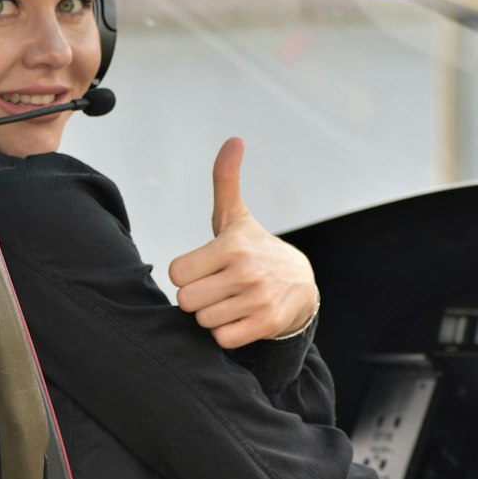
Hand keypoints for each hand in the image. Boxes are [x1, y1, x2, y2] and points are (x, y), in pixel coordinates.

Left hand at [168, 137, 317, 349]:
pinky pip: (222, 339)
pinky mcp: (266, 324)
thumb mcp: (236, 216)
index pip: (177, 273)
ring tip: (229, 300)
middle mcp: (246, 272)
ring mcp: (257, 300)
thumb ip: (225, 180)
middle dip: (197, 297)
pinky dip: (226, 333)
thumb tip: (234, 139)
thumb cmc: (255, 249)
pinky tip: (238, 317)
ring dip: (212, 315)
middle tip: (215, 287)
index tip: (202, 269)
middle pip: (187, 301)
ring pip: (204, 321)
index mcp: (232, 246)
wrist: (300, 283)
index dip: (185, 274)